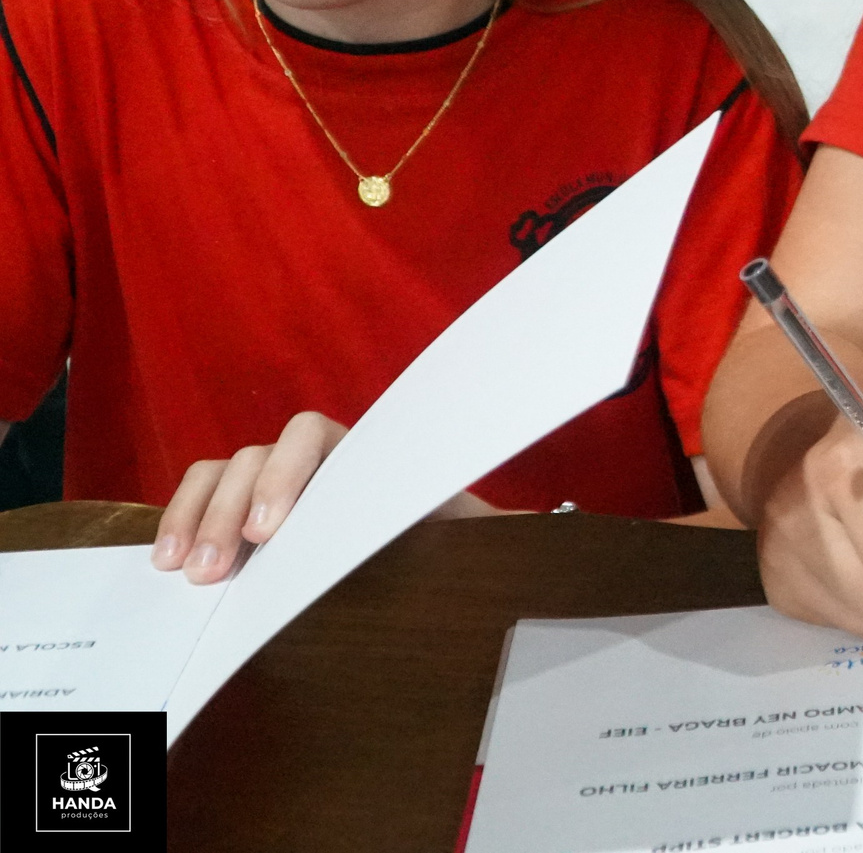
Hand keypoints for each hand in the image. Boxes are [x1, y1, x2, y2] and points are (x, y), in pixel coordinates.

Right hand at [152, 411, 500, 582]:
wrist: (440, 558)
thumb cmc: (452, 541)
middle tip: (214, 570)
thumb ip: (496, 527)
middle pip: (256, 456)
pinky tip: (167, 561)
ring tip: (186, 573)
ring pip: (222, 473)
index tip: (272, 534)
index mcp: (365, 452)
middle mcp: (314, 460)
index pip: (311, 434)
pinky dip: (180, 520)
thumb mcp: (472, 533)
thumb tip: (550, 523)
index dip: (285, 476)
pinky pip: (201, 498)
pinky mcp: (243, 513)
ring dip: (197, 518)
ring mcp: (273, 483)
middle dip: (229, 510)